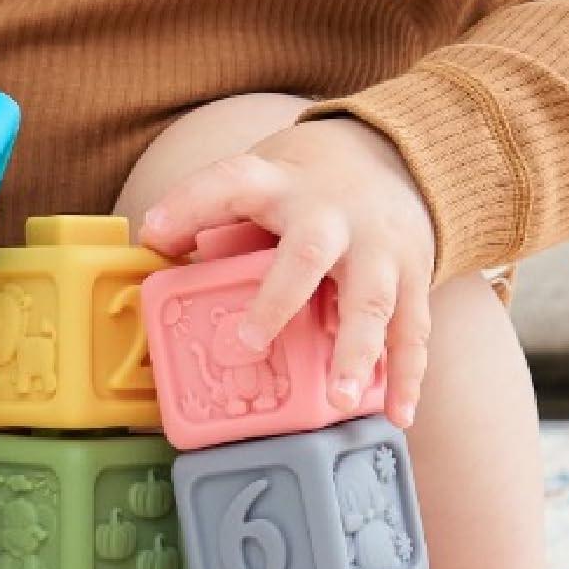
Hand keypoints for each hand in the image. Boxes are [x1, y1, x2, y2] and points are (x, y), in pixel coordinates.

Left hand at [136, 117, 438, 428]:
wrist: (393, 154)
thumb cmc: (307, 181)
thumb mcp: (263, 175)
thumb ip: (221, 213)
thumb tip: (157, 248)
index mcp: (282, 183)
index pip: (233, 183)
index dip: (191, 203)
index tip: (155, 231)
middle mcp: (333, 214)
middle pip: (309, 250)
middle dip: (279, 298)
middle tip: (247, 344)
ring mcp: (379, 246)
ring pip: (371, 300)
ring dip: (356, 352)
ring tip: (338, 399)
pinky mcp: (413, 275)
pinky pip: (413, 330)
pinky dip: (407, 375)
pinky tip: (398, 414)